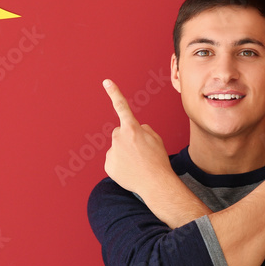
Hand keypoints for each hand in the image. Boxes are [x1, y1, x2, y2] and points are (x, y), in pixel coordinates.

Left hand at [102, 79, 172, 194]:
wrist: (155, 183)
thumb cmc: (158, 161)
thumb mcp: (156, 139)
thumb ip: (143, 129)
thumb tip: (135, 130)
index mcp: (132, 128)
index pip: (122, 106)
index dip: (114, 93)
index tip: (106, 81)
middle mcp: (119, 138)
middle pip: (120, 133)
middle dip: (127, 139)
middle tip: (140, 152)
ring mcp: (112, 152)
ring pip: (116, 148)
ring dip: (124, 153)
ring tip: (137, 164)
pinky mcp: (108, 165)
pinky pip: (113, 161)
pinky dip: (120, 165)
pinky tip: (130, 171)